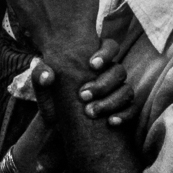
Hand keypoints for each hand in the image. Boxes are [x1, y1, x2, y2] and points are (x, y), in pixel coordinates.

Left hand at [11, 38, 133, 172]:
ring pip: (126, 91)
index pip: (110, 46)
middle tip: (82, 95)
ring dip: (110, 101)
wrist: (61, 126)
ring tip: (90, 112)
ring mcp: (120, 92)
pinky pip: (132, 110)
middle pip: (119, 71)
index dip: (106, 53)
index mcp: (96, 61)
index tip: (91, 65)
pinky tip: (110, 122)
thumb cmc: (54, 98)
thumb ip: (40, 77)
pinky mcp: (124, 110)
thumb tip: (47, 76)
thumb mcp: (44, 88)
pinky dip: (124, 115)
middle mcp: (111, 74)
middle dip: (102, 84)